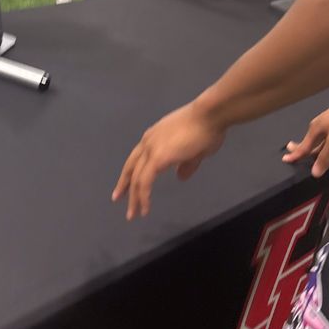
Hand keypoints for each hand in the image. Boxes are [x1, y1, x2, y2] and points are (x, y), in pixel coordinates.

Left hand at [112, 102, 225, 219]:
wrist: (210, 115)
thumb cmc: (206, 129)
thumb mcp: (196, 150)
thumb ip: (187, 164)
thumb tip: (180, 176)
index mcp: (155, 137)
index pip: (138, 157)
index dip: (131, 172)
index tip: (127, 184)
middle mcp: (148, 141)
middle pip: (131, 167)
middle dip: (124, 185)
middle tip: (118, 199)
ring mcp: (151, 148)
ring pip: (136, 178)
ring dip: (134, 197)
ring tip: (133, 214)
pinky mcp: (157, 157)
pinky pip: (145, 181)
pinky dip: (143, 196)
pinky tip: (145, 208)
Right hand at [282, 85, 328, 176]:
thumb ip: (325, 156)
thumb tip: (314, 172)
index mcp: (316, 129)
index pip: (303, 146)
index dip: (295, 155)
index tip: (285, 160)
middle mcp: (321, 127)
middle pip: (310, 142)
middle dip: (302, 149)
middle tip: (293, 154)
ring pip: (320, 141)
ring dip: (315, 149)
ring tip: (310, 155)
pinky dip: (326, 145)